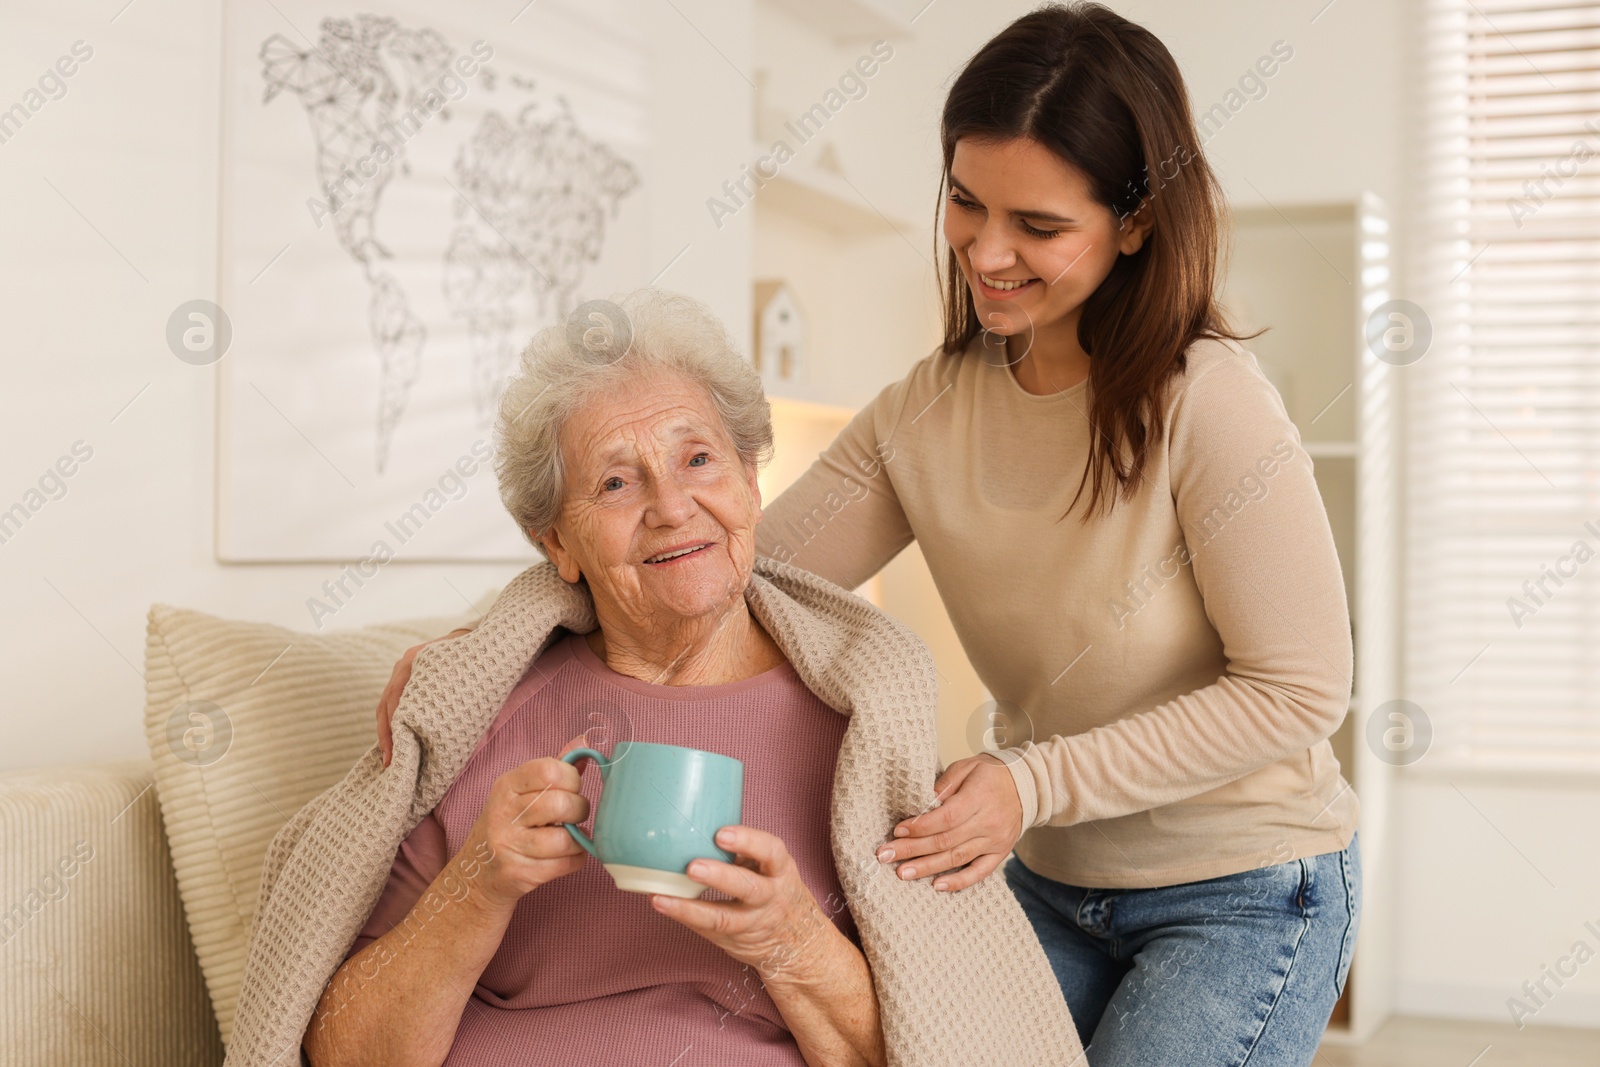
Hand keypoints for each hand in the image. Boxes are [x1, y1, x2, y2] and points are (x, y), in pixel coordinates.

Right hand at [376, 627, 471, 766]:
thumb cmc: (469, 659)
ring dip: (386, 730)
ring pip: (385, 704)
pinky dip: (391, 721)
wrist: (468, 636)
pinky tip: (394, 740)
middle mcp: (403, 665)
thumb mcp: (461, 674)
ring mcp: (400, 670)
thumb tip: (448, 729)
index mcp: (414, 661)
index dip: (392, 726)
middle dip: (386, 734)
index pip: (394, 698)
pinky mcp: (403, 677)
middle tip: (390, 760)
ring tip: (389, 756)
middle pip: (385, 704)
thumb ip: (450, 693)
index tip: (395, 750)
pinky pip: (391, 701)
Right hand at [456, 735, 592, 910]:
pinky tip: (567, 855)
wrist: (475, 875)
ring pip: (566, 838)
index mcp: (506, 785)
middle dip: (579, 809)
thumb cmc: (508, 826)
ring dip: (579, 838)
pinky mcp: (520, 874)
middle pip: (561, 803)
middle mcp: (504, 813)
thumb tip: (585, 741)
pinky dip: (576, 858)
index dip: (571, 778)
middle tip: (574, 815)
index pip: (549, 770)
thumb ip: (554, 766)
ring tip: (570, 836)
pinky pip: (567, 863)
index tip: (571, 788)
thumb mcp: (520, 791)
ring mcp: (509, 845)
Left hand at [650, 825, 834, 982]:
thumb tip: (698, 821)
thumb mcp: (771, 867)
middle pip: (751, 889)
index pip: (771, 852)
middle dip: (720, 877)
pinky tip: (661, 903)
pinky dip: (684, 915)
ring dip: (692, 907)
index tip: (721, 833)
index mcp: (781, 870)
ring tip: (663, 895)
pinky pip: (708, 929)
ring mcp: (753, 922)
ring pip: (726, 918)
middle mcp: (772, 897)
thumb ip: (746, 851)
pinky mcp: (734, 939)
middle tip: (692, 866)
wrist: (797, 940)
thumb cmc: (773, 889)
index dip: (748, 841)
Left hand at [876, 753, 1022, 892]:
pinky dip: (959, 882)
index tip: (897, 831)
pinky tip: (937, 886)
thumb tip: (921, 803)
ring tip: (903, 873)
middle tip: (886, 856)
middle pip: (945, 840)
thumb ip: (944, 784)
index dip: (920, 826)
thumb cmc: (991, 774)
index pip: (946, 817)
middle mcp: (988, 823)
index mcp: (979, 797)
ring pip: (957, 858)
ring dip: (927, 868)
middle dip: (913, 850)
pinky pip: (979, 872)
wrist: (1026, 786)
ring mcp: (995, 841)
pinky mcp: (1000, 853)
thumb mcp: (966, 767)